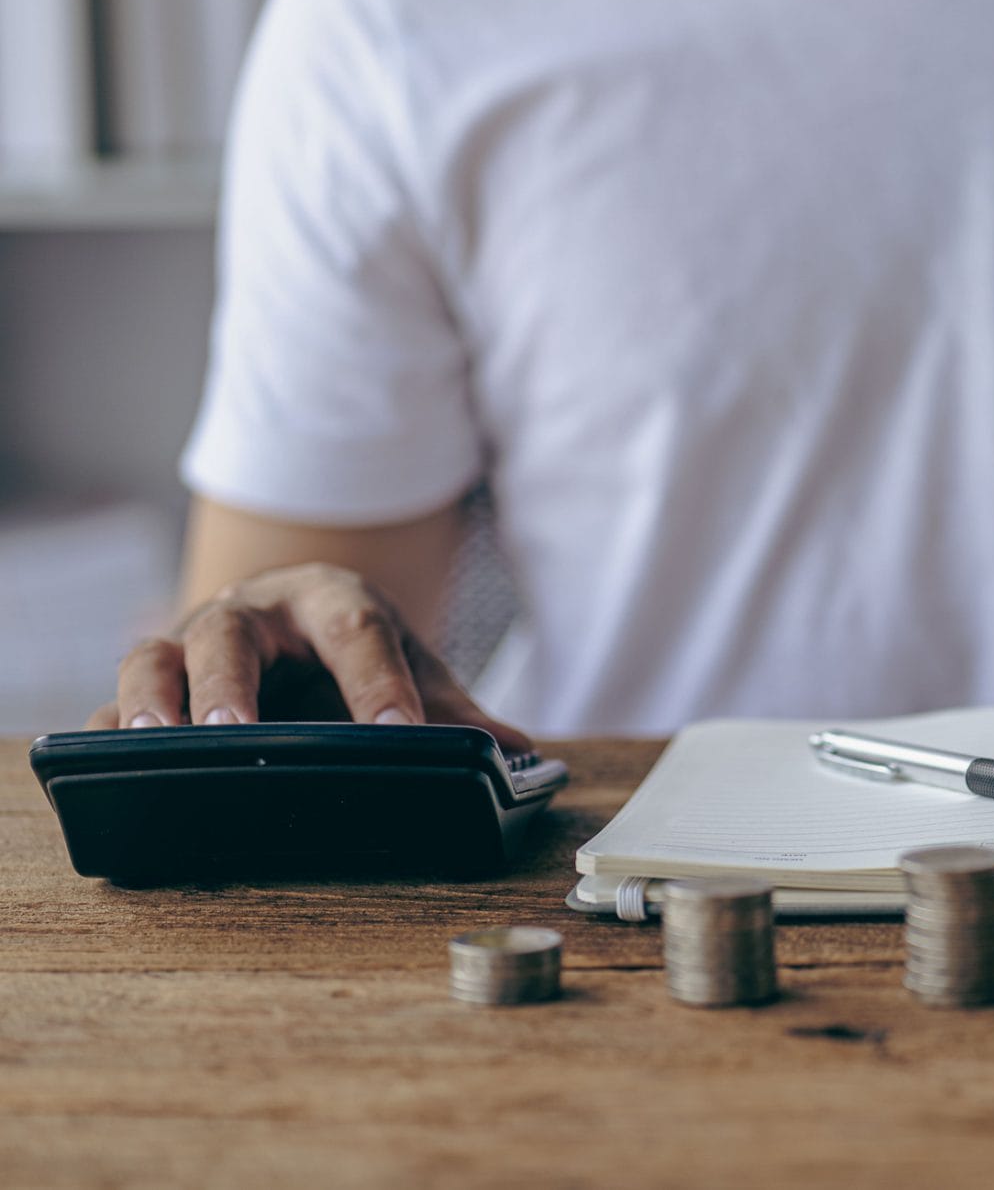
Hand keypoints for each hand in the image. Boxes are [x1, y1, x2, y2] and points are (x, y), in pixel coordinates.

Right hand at [84, 562, 530, 753]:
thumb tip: (518, 751)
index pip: (356, 630)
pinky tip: (108, 761)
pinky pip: (114, 703)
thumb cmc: (355, 652)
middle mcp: (251, 614)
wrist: (296, 624)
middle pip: (231, 632)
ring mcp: (191, 646)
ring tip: (154, 739)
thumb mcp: (414, 671)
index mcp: (329, 599)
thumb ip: (459, 712)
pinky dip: (108, 731)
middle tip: (238, 726)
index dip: (378, 682)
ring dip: (151, 698)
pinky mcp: (153, 686)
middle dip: (231, 678)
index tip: (399, 732)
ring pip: (153, 656)